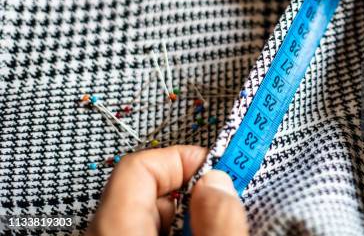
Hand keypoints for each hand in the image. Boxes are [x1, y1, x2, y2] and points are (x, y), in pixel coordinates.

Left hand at [86, 146, 247, 235]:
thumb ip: (216, 223)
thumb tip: (218, 184)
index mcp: (114, 229)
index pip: (138, 165)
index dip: (182, 158)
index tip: (219, 169)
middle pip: (144, 191)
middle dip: (191, 191)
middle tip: (225, 203)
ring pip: (146, 217)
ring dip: (185, 217)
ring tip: (215, 227)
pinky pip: (142, 234)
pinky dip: (173, 234)